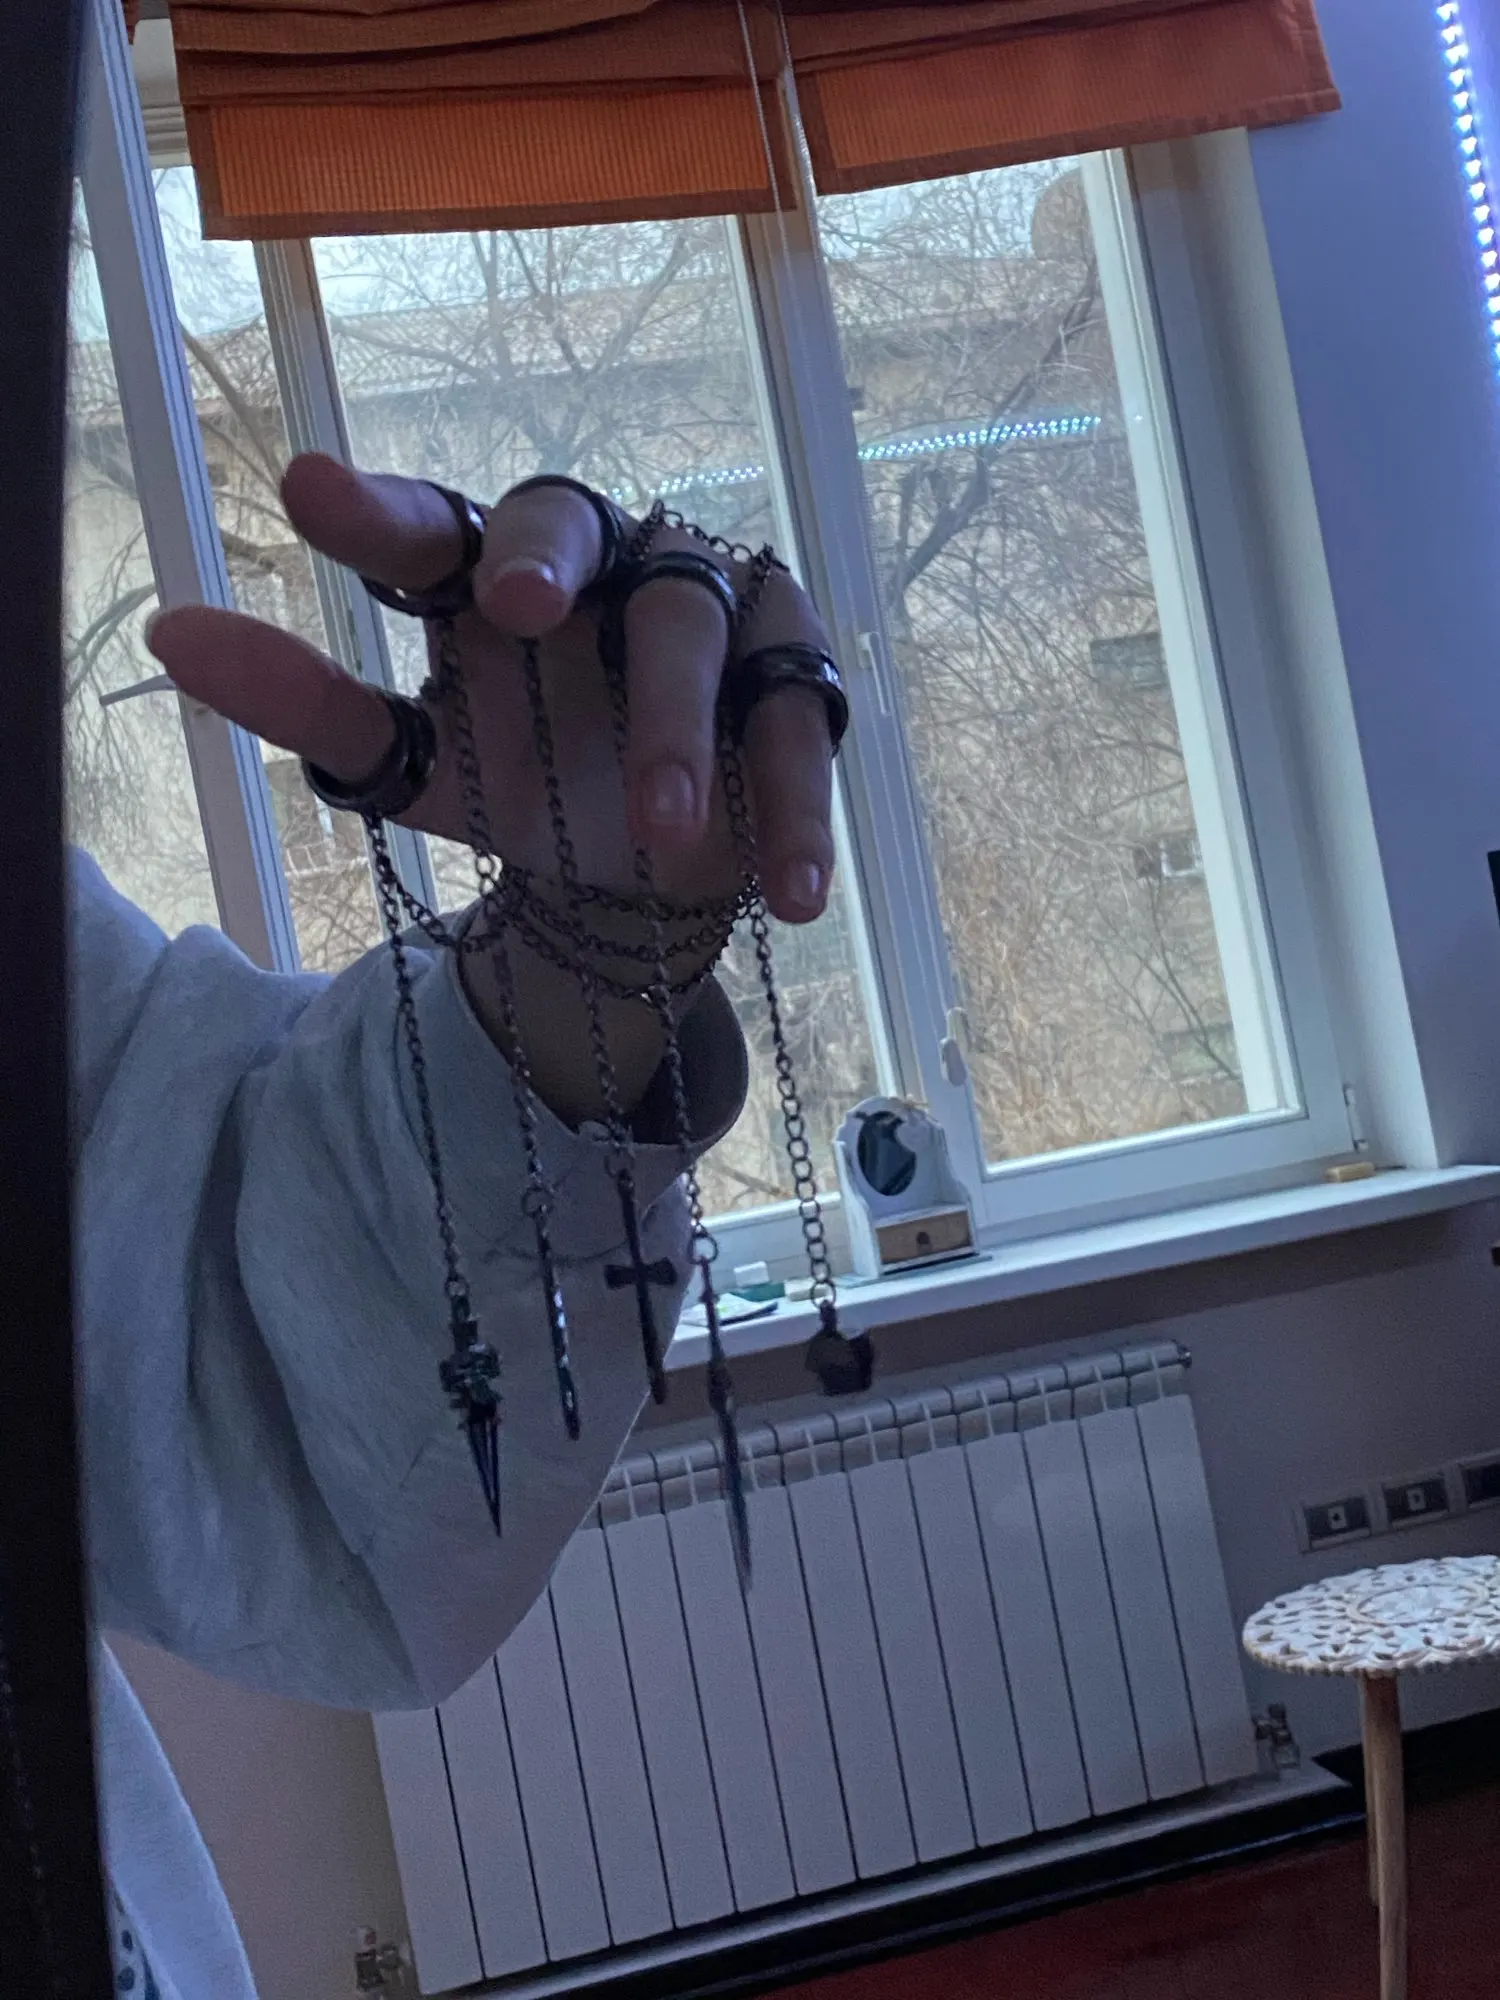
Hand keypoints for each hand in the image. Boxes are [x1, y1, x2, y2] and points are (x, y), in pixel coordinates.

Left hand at [146, 453, 836, 924]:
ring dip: (680, 727)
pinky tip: (791, 895)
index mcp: (501, 572)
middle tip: (512, 604)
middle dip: (550, 558)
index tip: (306, 491)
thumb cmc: (525, 781)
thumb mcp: (413, 761)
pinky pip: (802, 741)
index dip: (382, 510)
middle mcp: (605, 568)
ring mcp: (712, 617)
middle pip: (583, 528)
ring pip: (696, 634)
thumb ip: (308, 703)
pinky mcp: (794, 692)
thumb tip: (171, 632)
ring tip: (659, 828)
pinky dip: (800, 817)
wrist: (638, 870)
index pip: (437, 524)